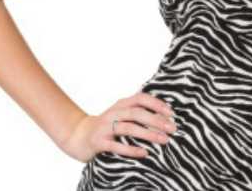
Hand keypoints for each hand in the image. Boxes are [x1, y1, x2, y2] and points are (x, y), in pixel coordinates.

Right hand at [58, 91, 176, 162]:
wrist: (79, 136)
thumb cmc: (108, 125)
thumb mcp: (122, 114)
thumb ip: (139, 111)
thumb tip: (166, 114)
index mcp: (121, 104)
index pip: (140, 98)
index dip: (156, 104)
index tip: (171, 113)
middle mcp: (113, 113)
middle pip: (137, 113)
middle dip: (156, 120)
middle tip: (172, 129)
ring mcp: (104, 127)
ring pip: (128, 128)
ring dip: (148, 134)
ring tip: (164, 140)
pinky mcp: (98, 142)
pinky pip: (116, 146)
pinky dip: (131, 149)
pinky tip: (145, 153)